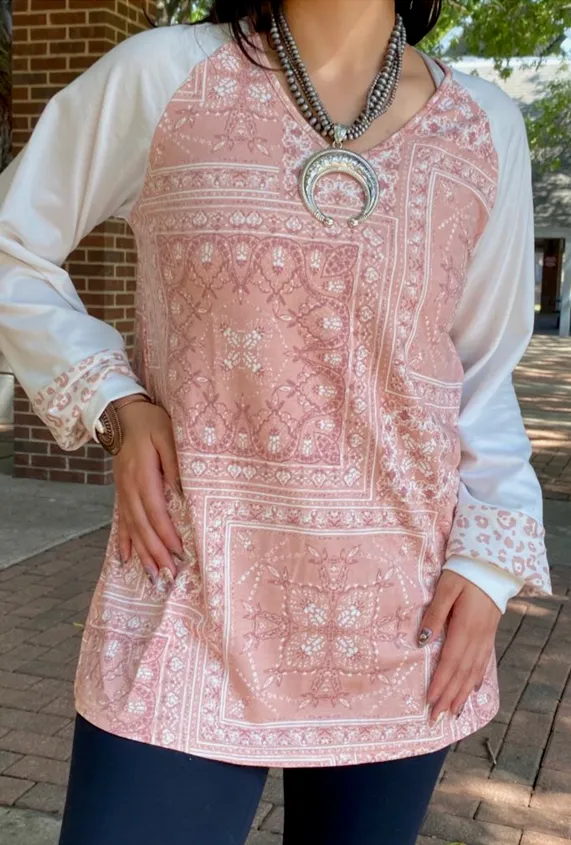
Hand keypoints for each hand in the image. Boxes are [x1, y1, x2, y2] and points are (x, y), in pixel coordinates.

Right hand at [113, 399, 183, 582]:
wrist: (124, 414)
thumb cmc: (152, 423)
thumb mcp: (169, 436)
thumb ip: (176, 463)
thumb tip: (182, 493)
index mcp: (142, 474)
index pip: (155, 510)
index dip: (166, 533)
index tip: (179, 552)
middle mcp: (128, 487)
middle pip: (142, 525)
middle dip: (156, 552)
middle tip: (168, 575)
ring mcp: (122, 491)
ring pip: (132, 528)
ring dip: (142, 553)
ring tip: (152, 576)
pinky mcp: (121, 492)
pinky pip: (121, 521)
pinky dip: (124, 541)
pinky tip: (126, 559)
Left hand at [418, 570, 500, 721]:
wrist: (492, 565)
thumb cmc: (463, 573)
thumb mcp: (445, 589)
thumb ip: (434, 614)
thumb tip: (422, 641)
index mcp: (465, 627)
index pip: (450, 662)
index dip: (440, 684)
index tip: (430, 702)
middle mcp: (477, 637)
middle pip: (462, 673)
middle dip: (449, 697)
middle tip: (437, 718)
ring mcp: (485, 637)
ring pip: (474, 672)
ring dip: (462, 693)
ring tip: (453, 712)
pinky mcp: (489, 633)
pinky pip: (483, 662)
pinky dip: (477, 678)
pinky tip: (473, 689)